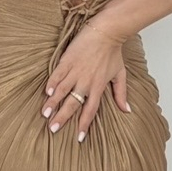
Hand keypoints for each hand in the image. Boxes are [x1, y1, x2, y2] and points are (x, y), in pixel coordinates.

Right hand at [42, 21, 132, 142]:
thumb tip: (126, 110)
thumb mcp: (120, 74)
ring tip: (45, 114)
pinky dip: (52, 83)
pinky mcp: (67, 60)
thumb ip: (121, 94)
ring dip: (53, 103)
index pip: (90, 111)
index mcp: (98, 87)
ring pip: (62, 91)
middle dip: (62, 118)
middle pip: (73, 104)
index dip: (84, 125)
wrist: (106, 32)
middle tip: (53, 129)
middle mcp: (86, 82)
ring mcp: (75, 71)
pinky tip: (46, 92)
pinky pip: (58, 74)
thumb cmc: (113, 53)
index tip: (78, 138)